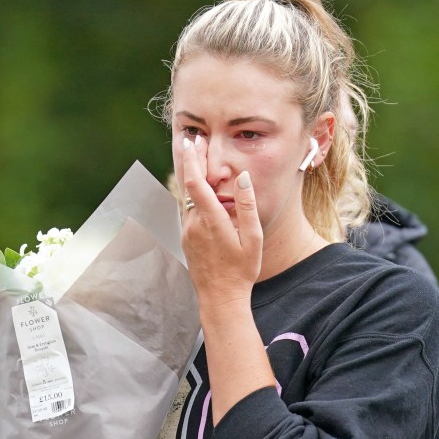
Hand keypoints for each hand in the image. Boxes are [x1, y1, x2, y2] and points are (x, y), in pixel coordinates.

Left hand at [181, 136, 262, 306]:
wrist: (220, 299)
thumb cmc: (241, 271)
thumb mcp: (252, 238)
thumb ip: (247, 206)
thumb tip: (242, 177)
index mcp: (211, 221)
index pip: (197, 182)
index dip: (194, 159)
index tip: (195, 141)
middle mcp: (194, 225)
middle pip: (188, 186)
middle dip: (190, 161)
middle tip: (193, 140)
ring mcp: (187, 233)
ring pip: (187, 198)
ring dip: (191, 177)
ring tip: (196, 156)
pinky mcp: (186, 239)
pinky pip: (188, 211)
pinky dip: (192, 195)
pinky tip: (199, 189)